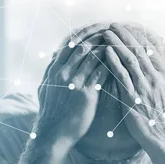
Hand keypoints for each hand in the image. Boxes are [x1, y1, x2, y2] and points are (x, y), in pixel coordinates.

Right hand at [35, 24, 109, 149]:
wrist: (53, 134)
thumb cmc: (51, 113)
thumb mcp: (46, 88)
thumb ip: (51, 72)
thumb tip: (55, 59)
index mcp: (53, 70)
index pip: (68, 44)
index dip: (83, 34)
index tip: (95, 29)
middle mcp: (62, 73)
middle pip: (81, 46)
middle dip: (96, 36)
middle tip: (110, 30)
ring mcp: (74, 82)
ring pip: (92, 57)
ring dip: (105, 47)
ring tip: (117, 42)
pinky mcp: (85, 94)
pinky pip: (100, 73)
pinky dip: (109, 64)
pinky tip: (118, 61)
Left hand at [103, 24, 164, 155]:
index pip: (153, 48)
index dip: (140, 35)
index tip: (129, 26)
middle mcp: (158, 78)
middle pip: (140, 50)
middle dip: (126, 35)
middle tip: (114, 24)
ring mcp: (146, 87)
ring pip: (130, 59)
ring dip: (117, 43)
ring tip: (106, 32)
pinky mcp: (134, 98)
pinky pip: (122, 75)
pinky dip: (113, 62)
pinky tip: (106, 52)